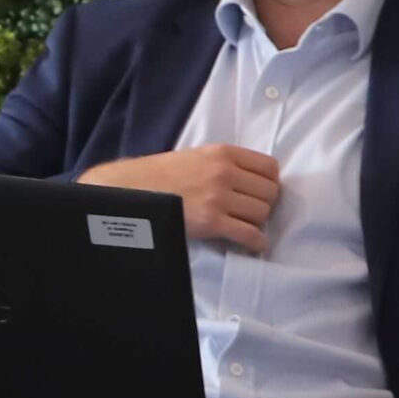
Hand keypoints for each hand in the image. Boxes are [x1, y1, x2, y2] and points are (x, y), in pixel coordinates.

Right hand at [80, 146, 280, 253]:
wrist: (128, 190)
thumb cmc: (157, 176)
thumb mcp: (193, 157)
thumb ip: (222, 165)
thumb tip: (250, 183)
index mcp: (222, 152)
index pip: (270, 167)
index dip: (268, 183)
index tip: (259, 192)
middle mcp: (225, 172)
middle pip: (270, 192)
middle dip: (263, 204)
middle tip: (248, 213)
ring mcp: (219, 197)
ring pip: (262, 214)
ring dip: (256, 223)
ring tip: (242, 227)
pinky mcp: (212, 221)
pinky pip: (250, 235)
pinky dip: (256, 243)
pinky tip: (252, 245)